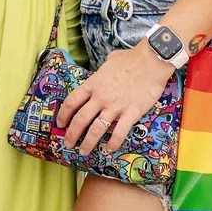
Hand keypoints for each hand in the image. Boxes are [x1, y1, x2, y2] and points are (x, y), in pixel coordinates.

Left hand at [55, 44, 174, 154]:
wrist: (151, 61)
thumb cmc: (131, 59)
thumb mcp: (109, 61)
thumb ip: (102, 70)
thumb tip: (102, 69)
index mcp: (93, 84)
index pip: (72, 102)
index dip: (63, 115)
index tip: (60, 124)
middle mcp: (100, 97)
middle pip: (80, 119)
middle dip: (71, 134)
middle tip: (67, 143)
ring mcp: (115, 107)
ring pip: (96, 130)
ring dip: (88, 143)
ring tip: (83, 151)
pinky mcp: (131, 113)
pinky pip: (119, 133)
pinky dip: (113, 144)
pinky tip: (109, 150)